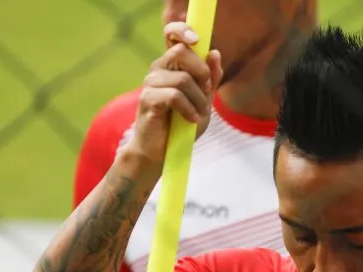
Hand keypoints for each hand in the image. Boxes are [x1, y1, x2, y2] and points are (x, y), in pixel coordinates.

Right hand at [127, 21, 223, 164]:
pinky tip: (191, 120)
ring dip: (198, 100)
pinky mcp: (148, 99)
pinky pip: (174, 95)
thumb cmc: (182, 125)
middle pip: (182, 52)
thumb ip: (210, 79)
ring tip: (198, 115)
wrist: (163, 151)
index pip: (172, 34)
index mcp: (171, 64)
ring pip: (183, 78)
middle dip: (202, 74)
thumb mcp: (203, 101)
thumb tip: (214, 53)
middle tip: (206, 95)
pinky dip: (189, 109)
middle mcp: (158, 69)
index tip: (197, 40)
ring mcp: (150, 83)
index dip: (183, 30)